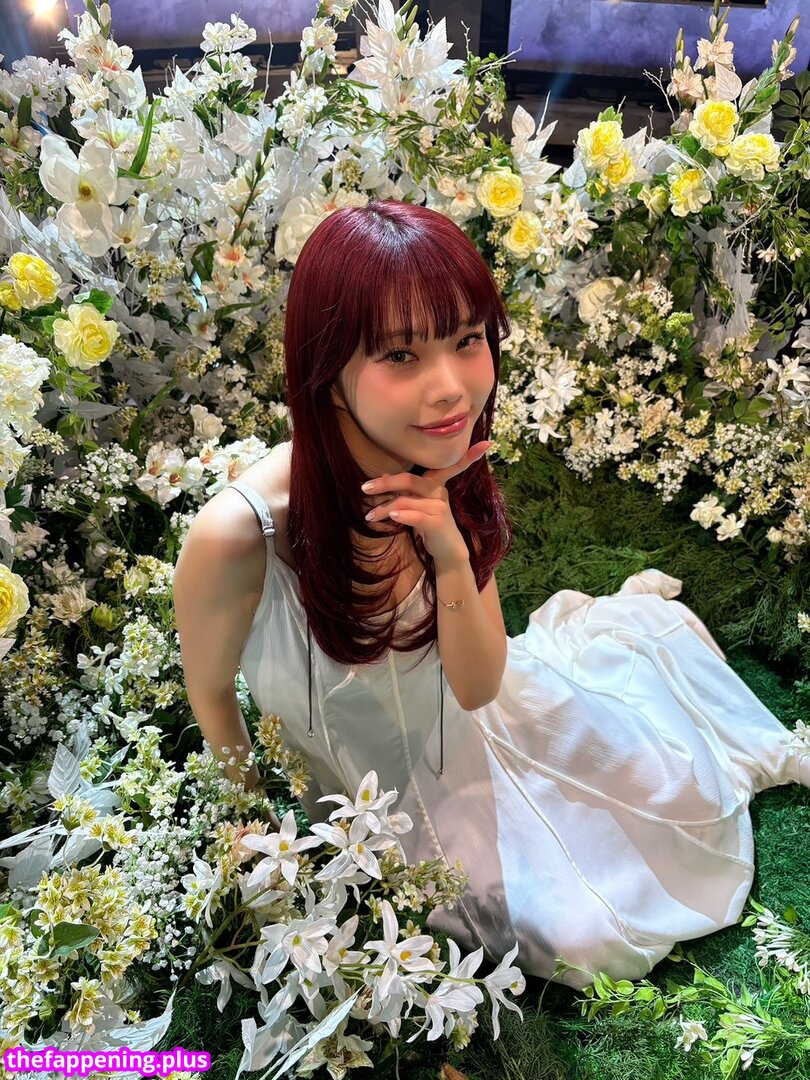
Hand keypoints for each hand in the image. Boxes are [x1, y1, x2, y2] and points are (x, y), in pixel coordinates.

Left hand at [360, 441, 491, 564]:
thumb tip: (382, 475)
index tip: (485, 444)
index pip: (450, 466)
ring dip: (383, 508)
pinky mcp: (437, 522)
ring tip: (370, 516)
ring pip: (405, 501)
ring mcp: (440, 506)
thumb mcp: (417, 505)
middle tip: (364, 488)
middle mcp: (440, 491)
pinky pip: (414, 515)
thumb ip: (404, 490)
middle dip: (385, 483)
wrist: (445, 550)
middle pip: (409, 479)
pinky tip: (392, 517)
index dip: (469, 456)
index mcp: (437, 484)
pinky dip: (401, 515)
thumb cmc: (430, 525)